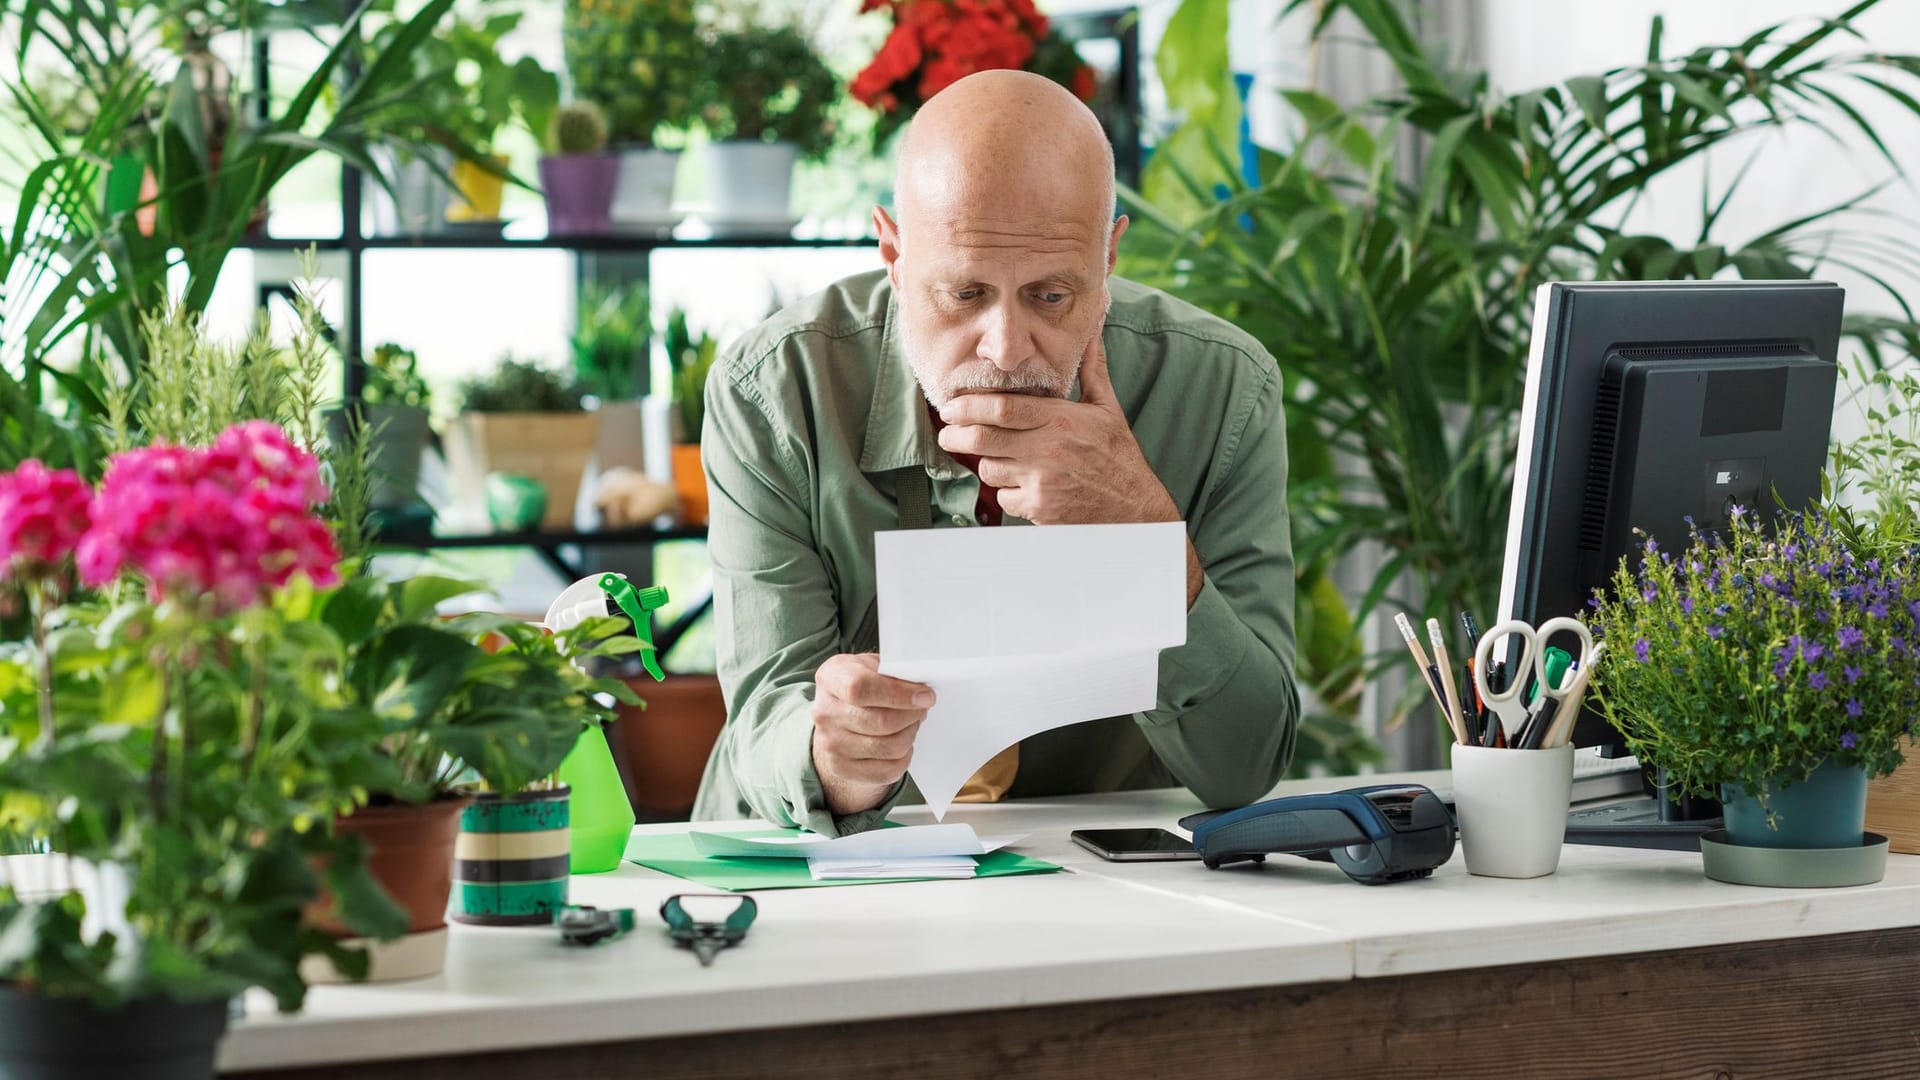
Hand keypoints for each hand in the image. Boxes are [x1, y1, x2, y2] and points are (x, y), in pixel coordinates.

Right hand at [810, 653, 934, 815]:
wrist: (836, 716)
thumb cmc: (860, 686)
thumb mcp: (871, 666)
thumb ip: (893, 671)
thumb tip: (921, 689)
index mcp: (831, 678)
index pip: (861, 688)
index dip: (898, 693)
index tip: (924, 695)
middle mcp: (824, 712)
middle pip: (881, 722)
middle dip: (912, 715)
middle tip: (922, 707)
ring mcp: (830, 743)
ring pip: (890, 747)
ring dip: (910, 734)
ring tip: (911, 723)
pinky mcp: (841, 768)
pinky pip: (888, 770)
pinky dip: (904, 757)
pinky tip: (902, 743)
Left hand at [936, 332, 1203, 603]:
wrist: (1135, 510)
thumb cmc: (1119, 457)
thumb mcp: (1108, 409)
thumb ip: (1091, 369)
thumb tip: (1091, 330)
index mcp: (1062, 420)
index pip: (1002, 408)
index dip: (968, 406)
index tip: (951, 406)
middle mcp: (1048, 450)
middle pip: (984, 439)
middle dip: (955, 434)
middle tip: (947, 432)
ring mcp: (1042, 482)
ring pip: (989, 470)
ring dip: (986, 463)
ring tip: (996, 457)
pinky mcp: (1039, 510)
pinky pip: (1003, 499)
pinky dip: (1005, 493)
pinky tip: (1021, 486)